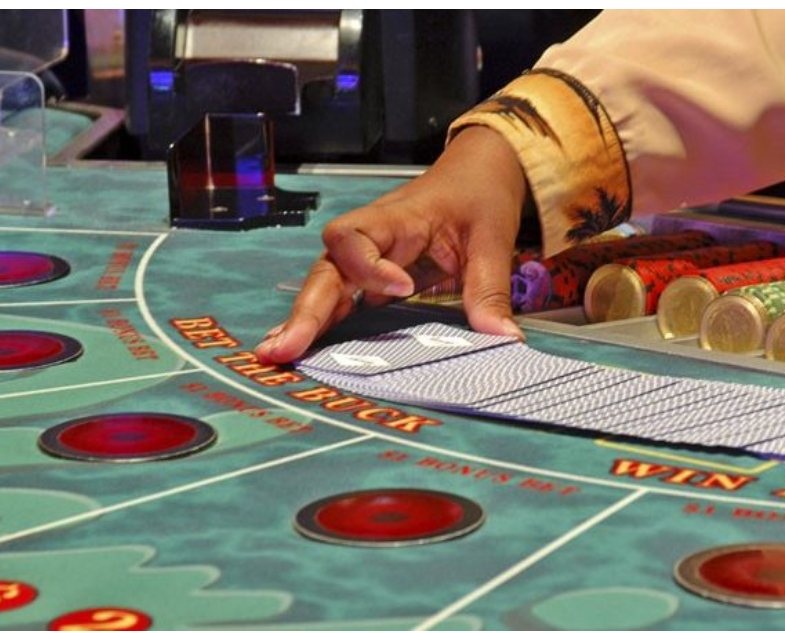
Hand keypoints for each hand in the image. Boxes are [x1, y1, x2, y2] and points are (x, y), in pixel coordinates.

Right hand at [256, 127, 527, 363]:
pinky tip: (305, 354)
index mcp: (395, 218)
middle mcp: (370, 239)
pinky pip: (343, 300)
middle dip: (307, 311)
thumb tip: (504, 339)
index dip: (369, 267)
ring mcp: (366, 259)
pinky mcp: (372, 277)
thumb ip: (490, 289)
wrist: (477, 174)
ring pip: (327, 288)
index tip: (406, 288)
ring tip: (280, 356)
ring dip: (306, 322)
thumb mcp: (492, 239)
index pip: (354, 237)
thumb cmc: (477, 196)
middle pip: (326, 270)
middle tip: (286, 349)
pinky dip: (325, 325)